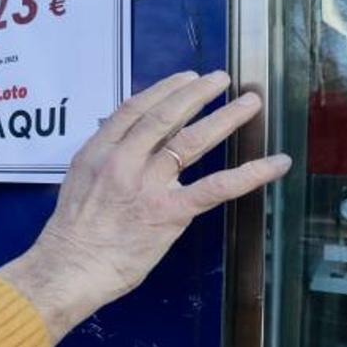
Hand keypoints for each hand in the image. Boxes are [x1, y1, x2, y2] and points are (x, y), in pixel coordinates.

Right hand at [0, 70, 290, 343]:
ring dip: (225, 118)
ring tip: (249, 103)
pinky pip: (217, 187)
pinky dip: (250, 173)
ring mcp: (147, 184)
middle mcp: (122, 160)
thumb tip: (128, 150)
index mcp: (98, 152)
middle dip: (197, 93)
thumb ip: (104, 162)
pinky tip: (275, 163)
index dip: (164, 89)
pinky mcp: (169, 211)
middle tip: (221, 79)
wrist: (70, 268)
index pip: (134, 109)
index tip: (185, 78)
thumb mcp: (78, 183)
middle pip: (165, 116)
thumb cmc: (71, 235)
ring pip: (192, 141)